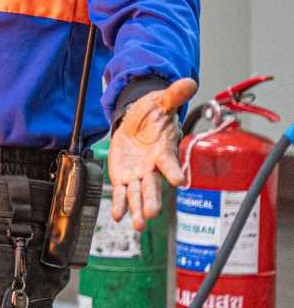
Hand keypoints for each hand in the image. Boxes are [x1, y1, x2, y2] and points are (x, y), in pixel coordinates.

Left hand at [108, 77, 196, 230]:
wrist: (136, 120)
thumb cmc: (152, 113)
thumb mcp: (160, 101)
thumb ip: (173, 95)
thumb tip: (189, 81)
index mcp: (163, 150)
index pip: (170, 162)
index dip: (174, 170)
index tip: (179, 181)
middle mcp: (152, 167)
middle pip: (153, 186)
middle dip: (152, 200)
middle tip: (152, 214)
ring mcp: (137, 174)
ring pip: (137, 194)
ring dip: (137, 209)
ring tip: (137, 226)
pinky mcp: (122, 176)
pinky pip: (120, 192)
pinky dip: (119, 204)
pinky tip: (118, 216)